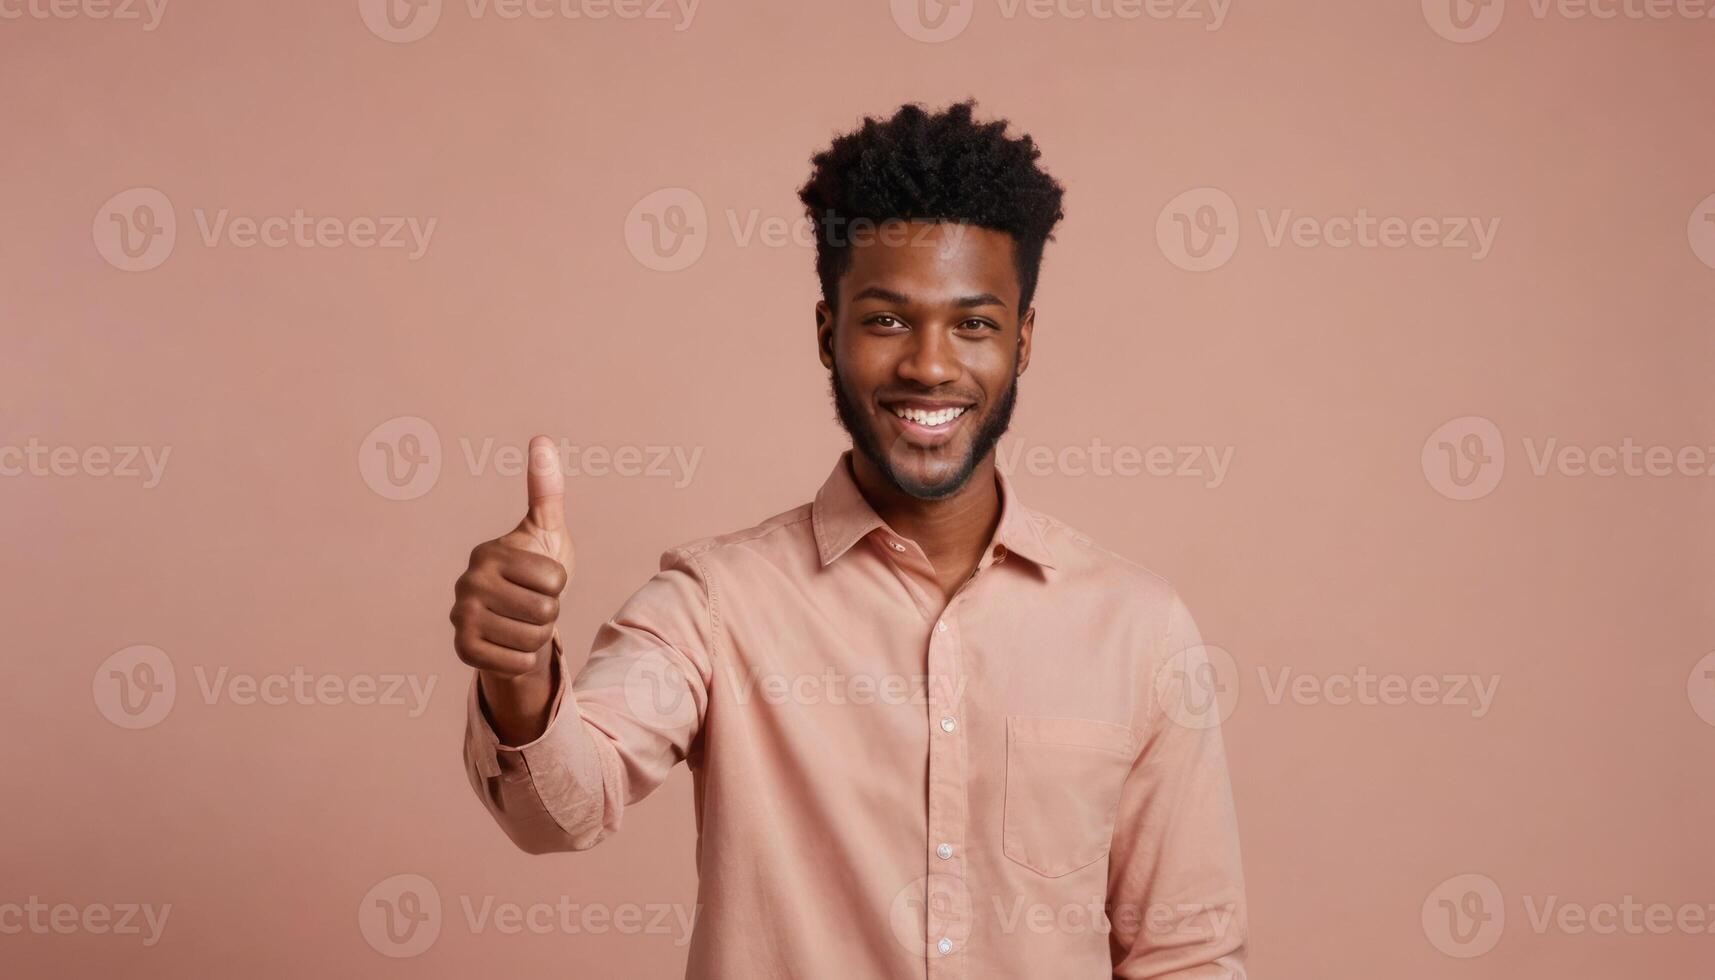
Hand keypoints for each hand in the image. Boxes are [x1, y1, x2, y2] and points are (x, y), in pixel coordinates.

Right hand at [451, 435, 574, 738]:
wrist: (518, 622)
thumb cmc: (536, 572)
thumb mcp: (547, 531)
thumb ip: (545, 489)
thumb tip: (540, 439)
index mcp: (488, 553)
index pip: (554, 579)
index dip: (559, 584)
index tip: (540, 580)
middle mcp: (467, 583)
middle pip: (545, 610)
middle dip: (550, 613)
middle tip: (533, 606)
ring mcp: (461, 618)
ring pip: (533, 638)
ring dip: (537, 637)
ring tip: (523, 623)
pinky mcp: (463, 650)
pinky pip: (516, 662)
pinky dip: (523, 658)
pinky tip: (510, 644)